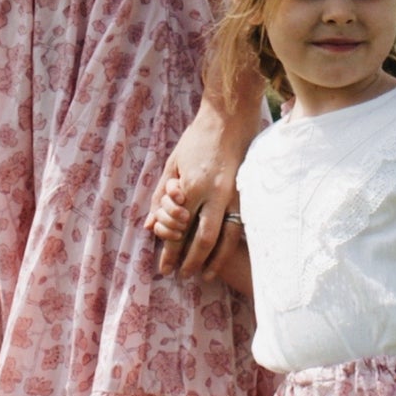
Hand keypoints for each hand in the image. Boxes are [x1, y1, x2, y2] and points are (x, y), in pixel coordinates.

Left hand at [145, 97, 261, 279]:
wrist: (229, 119)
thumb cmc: (196, 139)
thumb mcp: (171, 165)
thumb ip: (159, 196)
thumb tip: (148, 225)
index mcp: (192, 185)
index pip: (178, 228)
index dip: (170, 251)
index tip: (164, 268)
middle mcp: (214, 193)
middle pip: (204, 239)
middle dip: (193, 261)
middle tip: (184, 276)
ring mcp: (235, 194)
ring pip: (227, 237)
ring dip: (216, 260)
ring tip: (207, 275)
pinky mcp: (247, 193)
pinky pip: (239, 226)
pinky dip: (230, 244)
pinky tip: (224, 254)